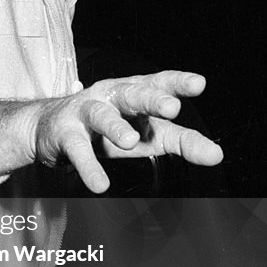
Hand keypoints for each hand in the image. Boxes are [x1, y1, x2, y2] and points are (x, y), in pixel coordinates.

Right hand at [31, 70, 222, 193]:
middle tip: (171, 107)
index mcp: (134, 93)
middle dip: (151, 99)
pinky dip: (88, 166)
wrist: (50, 129)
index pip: (158, 82)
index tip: (198, 84)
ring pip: (101, 115)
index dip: (178, 82)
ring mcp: (86, 112)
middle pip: (132, 93)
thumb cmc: (109, 129)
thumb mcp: (148, 134)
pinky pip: (77, 149)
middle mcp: (111, 96)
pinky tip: (100, 184)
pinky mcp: (65, 133)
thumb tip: (216, 155)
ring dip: (115, 127)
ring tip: (130, 141)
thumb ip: (182, 142)